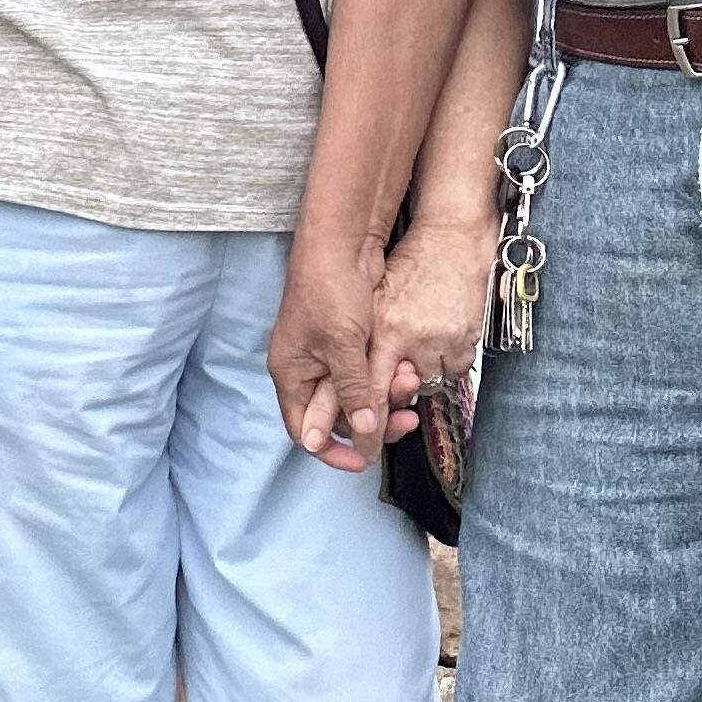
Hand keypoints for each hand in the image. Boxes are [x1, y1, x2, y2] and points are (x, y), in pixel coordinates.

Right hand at [268, 229, 399, 472]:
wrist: (342, 241)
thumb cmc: (330, 288)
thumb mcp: (343, 346)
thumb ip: (351, 392)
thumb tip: (359, 435)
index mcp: (290, 373)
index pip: (304, 430)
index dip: (332, 451)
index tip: (365, 461)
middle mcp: (305, 368)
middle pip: (337, 416)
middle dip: (372, 420)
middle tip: (408, 420)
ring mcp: (327, 354)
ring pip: (358, 395)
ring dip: (385, 395)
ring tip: (411, 381)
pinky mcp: (348, 341)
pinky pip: (368, 373)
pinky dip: (386, 377)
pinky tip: (406, 370)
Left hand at [368, 207, 497, 414]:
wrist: (451, 236)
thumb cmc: (410, 265)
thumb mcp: (377, 301)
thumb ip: (365, 344)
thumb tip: (356, 391)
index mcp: (381, 330)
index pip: (368, 392)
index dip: (366, 424)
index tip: (366, 446)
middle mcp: (409, 339)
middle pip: (401, 394)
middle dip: (398, 403)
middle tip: (399, 395)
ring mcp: (441, 339)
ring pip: (430, 382)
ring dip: (425, 373)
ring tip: (422, 347)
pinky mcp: (466, 337)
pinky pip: (455, 369)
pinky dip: (449, 361)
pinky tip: (443, 338)